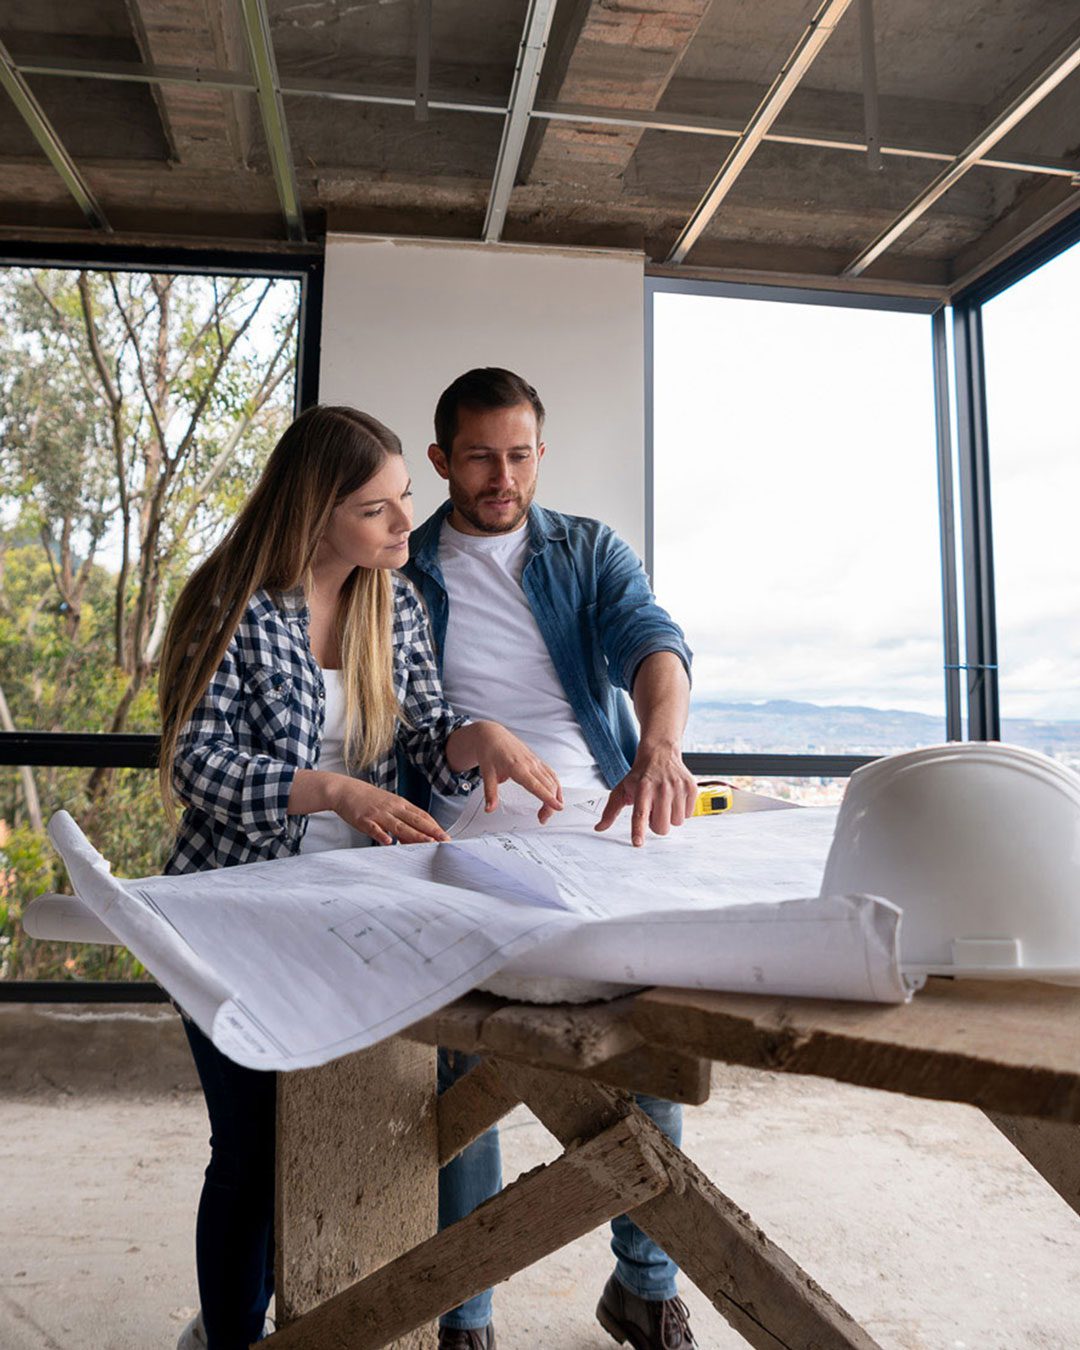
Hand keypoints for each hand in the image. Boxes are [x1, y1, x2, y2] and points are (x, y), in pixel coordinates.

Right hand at [324, 776, 449, 845]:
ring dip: (414, 834)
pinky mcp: (364, 820)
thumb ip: (401, 820)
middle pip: (415, 820)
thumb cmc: (368, 799)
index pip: (421, 815)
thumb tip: (415, 837)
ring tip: (427, 842)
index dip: (434, 826)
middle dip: (431, 831)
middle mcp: (392, 808)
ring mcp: (378, 814)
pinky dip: (381, 835)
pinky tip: (388, 842)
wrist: (345, 790)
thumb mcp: (388, 806)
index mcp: (400, 804)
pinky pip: (374, 828)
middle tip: (444, 840)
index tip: (445, 835)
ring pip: (399, 825)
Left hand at [466, 722, 562, 820]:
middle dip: (550, 804)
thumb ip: (490, 793)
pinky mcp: (536, 760)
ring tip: (547, 811)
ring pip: (552, 780)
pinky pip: (550, 773)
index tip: (557, 807)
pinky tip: (556, 794)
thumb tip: (490, 808)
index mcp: (517, 767)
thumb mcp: (486, 773)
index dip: (548, 797)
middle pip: (547, 785)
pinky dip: (556, 785)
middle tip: (543, 818)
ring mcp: (534, 761)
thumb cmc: (489, 751)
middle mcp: (529, 764)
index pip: (536, 785)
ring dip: (554, 796)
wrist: (491, 735)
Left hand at [595, 740, 696, 846]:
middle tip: (653, 810)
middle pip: (661, 827)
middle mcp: (661, 788)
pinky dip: (681, 810)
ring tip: (664, 802)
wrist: (660, 753)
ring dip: (670, 816)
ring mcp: (677, 787)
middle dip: (657, 824)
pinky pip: (689, 814)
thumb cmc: (640, 774)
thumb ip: (611, 810)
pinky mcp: (691, 787)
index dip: (638, 830)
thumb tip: (599, 827)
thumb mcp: (622, 789)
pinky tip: (674, 797)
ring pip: (677, 822)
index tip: (638, 842)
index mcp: (642, 789)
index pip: (639, 814)